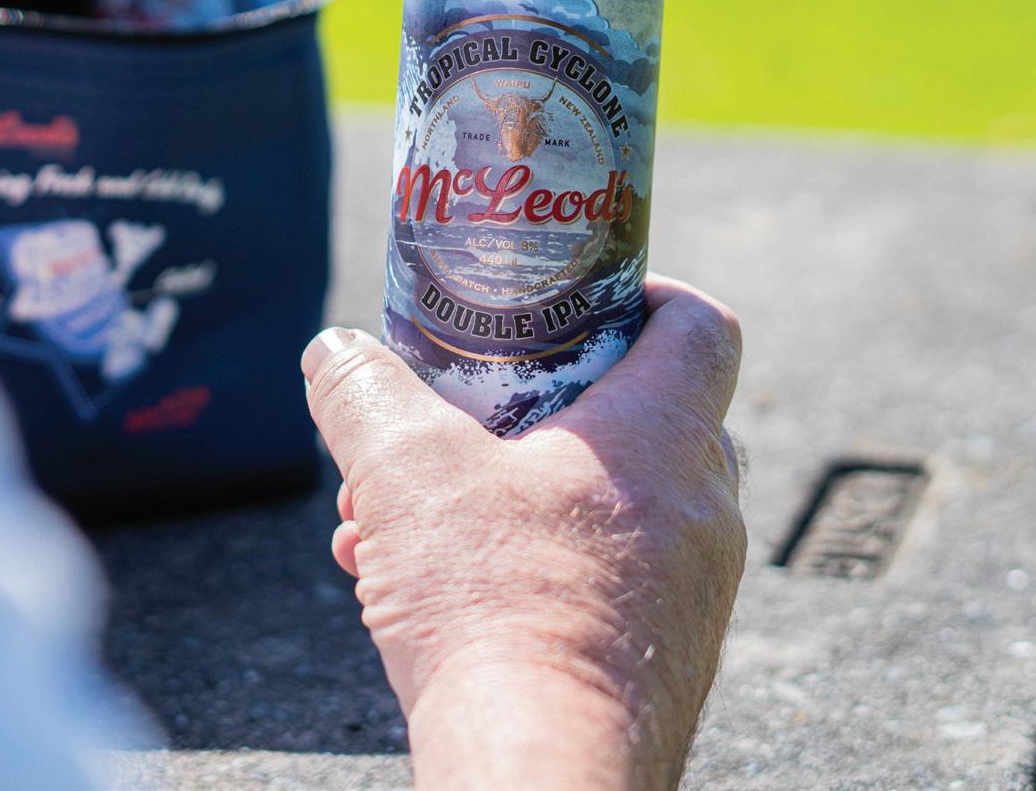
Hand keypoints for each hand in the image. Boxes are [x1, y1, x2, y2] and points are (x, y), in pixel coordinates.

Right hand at [301, 275, 745, 790]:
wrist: (540, 774)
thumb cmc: (495, 612)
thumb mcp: (405, 474)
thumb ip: (365, 396)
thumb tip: (336, 354)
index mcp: (661, 437)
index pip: (697, 326)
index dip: (645, 292)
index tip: (579, 302)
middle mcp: (699, 508)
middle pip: (634, 416)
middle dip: (528, 413)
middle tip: (454, 427)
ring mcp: (691, 589)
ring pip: (600, 507)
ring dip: (502, 498)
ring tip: (401, 526)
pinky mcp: (661, 653)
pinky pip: (600, 578)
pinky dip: (521, 566)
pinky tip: (424, 593)